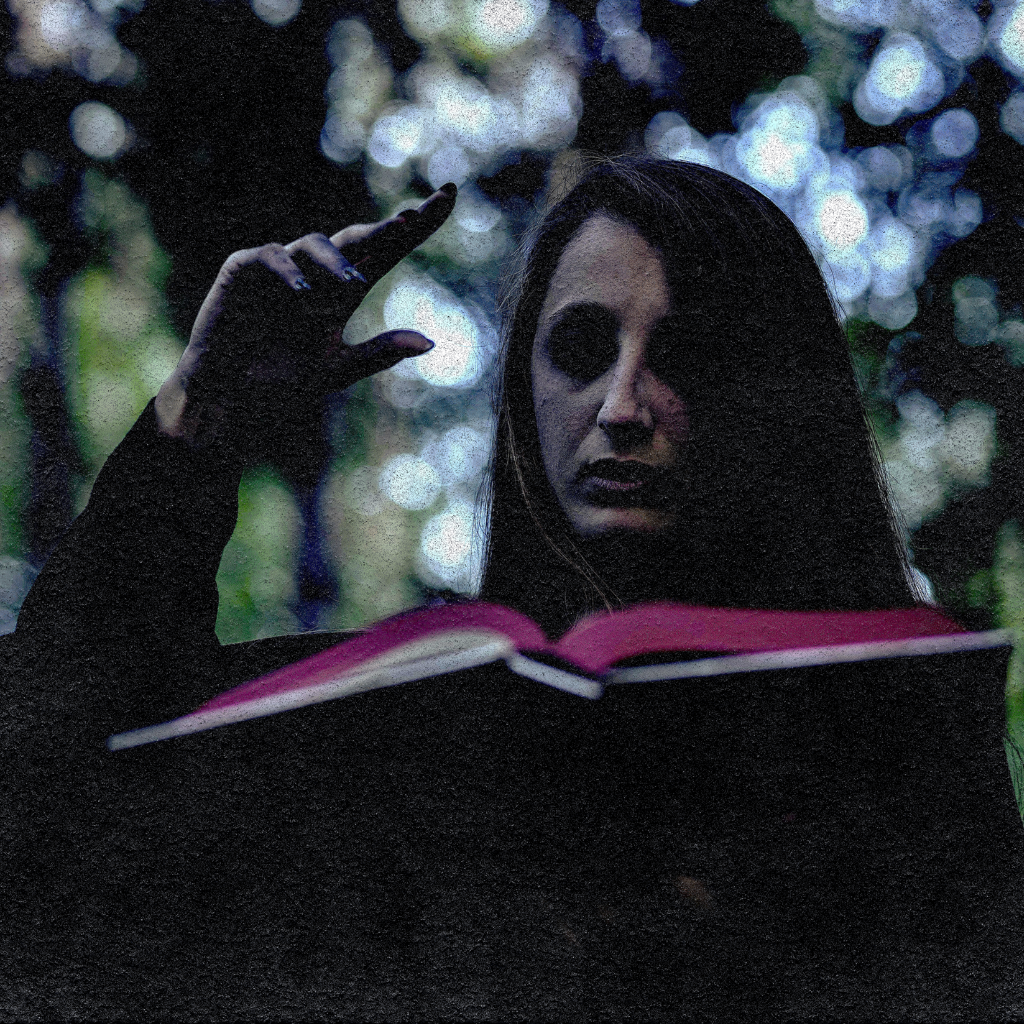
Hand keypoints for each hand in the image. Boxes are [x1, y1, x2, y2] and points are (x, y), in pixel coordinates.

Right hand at [155, 184, 457, 462]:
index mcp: (342, 291)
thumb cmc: (281, 382)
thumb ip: (380, 354)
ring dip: (337, 262)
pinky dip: (287, 272)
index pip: (388, 250)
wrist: (227, 398)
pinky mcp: (242, 271)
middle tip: (414, 217)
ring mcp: (280, 268)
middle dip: (388, 225)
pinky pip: (268, 258)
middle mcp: (316, 273)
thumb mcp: (338, 370)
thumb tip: (430, 342)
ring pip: (316, 244)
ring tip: (355, 284)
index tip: (449, 198)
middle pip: (360, 237)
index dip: (417, 224)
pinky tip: (304, 292)